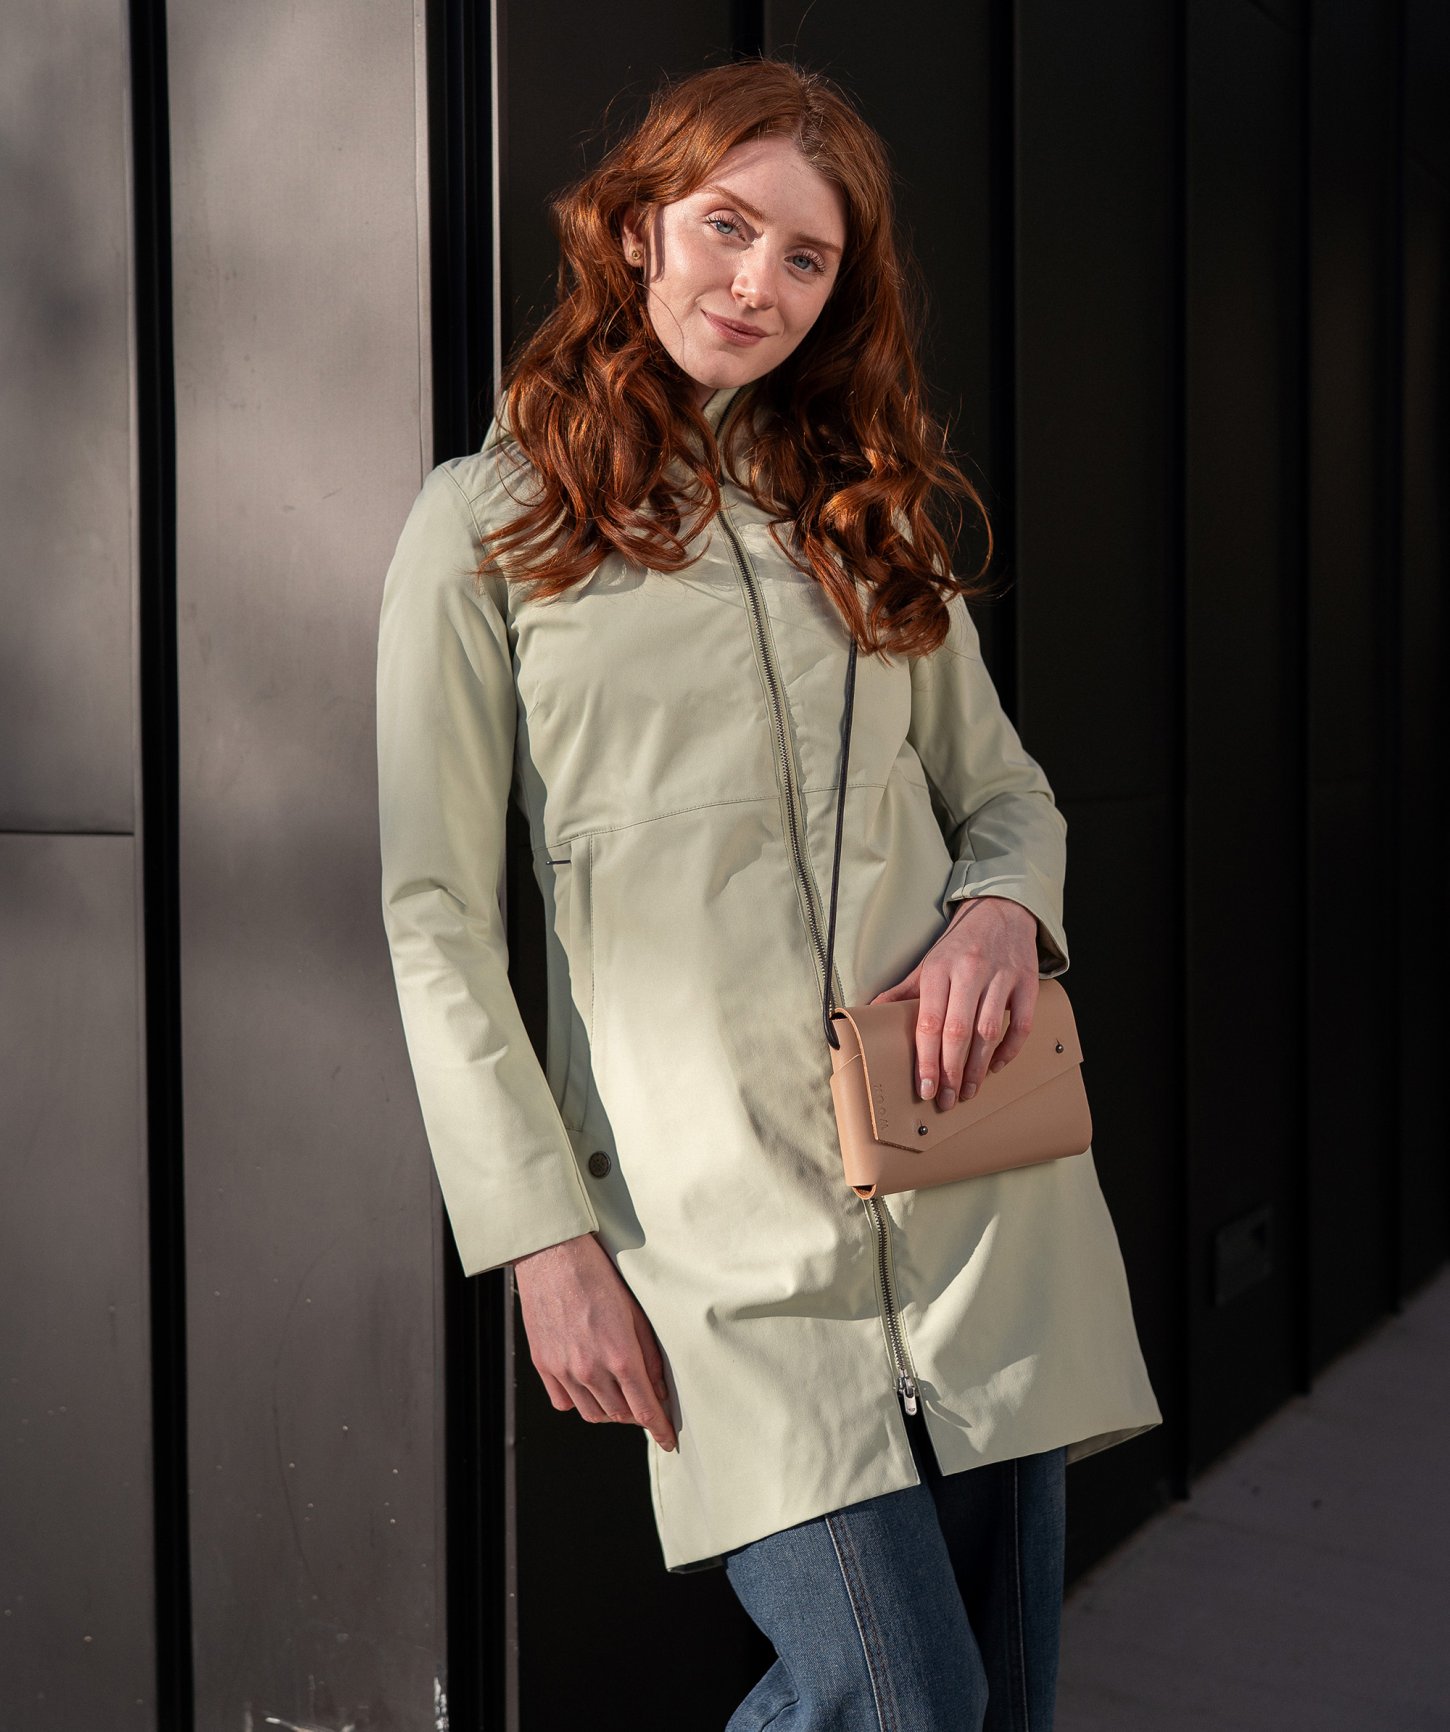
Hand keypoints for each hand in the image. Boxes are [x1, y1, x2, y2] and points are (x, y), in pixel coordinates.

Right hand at [511, 1233, 677, 1450]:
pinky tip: (589, 1388)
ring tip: (619, 1397)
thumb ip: (649, 1355)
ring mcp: (564, 1370)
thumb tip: (660, 1388)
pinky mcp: (543, 1365)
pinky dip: (580, 1402)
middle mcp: (590, 1369)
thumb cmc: (598, 1277)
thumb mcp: (635, 1313)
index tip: (668, 1440)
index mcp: (620, 1356)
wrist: (553, 1257)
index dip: (659, 1428)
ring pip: (592, 1414)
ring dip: (610, 1412)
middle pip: (620, 1414)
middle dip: (637, 1416)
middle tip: (645, 1406)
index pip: (645, 1408)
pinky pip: (564, 1402)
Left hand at [868, 895, 1040, 1108]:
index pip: (929, 1022)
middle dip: (951, 1072)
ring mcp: (1001, 977)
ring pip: (989, 1031)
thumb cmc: (959, 945)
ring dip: (978, 1068)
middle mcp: (970, 972)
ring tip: (968, 1092)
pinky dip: (1009, 1050)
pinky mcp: (1027, 982)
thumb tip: (868, 1014)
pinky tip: (996, 1067)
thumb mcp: (927, 964)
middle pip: (959, 1032)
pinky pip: (1021, 1024)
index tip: (925, 1088)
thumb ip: (901, 993)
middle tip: (946, 1100)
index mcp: (939, 970)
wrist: (1000, 911)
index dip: (927, 1060)